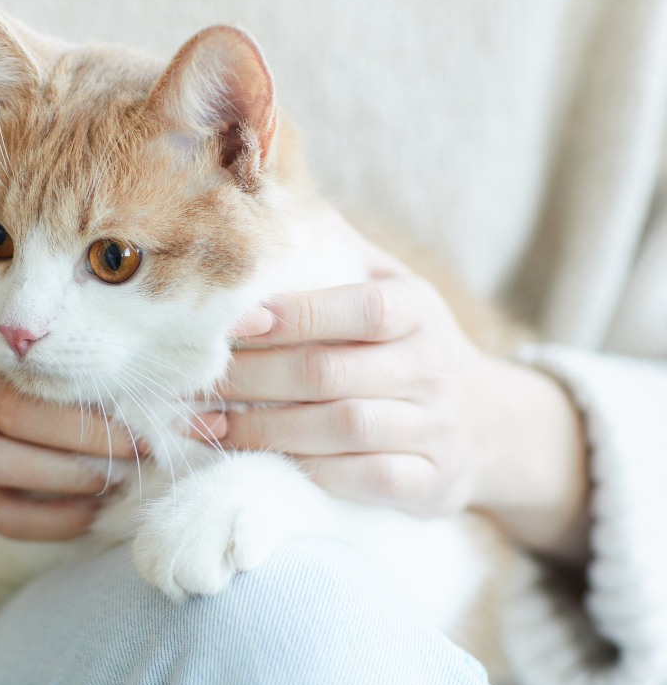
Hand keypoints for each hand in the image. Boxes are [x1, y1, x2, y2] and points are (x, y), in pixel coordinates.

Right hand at [0, 357, 137, 548]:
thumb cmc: (53, 390)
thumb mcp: (80, 372)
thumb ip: (132, 379)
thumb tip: (220, 391)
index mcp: (9, 358)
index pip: (46, 373)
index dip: (101, 404)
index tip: (156, 424)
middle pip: (15, 414)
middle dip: (87, 438)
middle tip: (141, 454)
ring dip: (62, 477)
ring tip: (111, 484)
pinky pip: (1, 515)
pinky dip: (48, 522)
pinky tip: (89, 516)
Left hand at [211, 216, 588, 560]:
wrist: (489, 425)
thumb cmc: (411, 345)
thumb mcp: (393, 287)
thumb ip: (338, 250)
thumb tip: (269, 202)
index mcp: (418, 310)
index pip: (360, 308)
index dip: (296, 315)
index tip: (233, 324)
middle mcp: (431, 368)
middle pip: (332, 373)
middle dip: (254, 379)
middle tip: (195, 382)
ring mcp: (434, 429)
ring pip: (343, 429)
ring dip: (264, 430)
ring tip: (206, 425)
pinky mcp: (430, 483)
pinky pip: (364, 481)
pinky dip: (307, 473)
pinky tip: (258, 464)